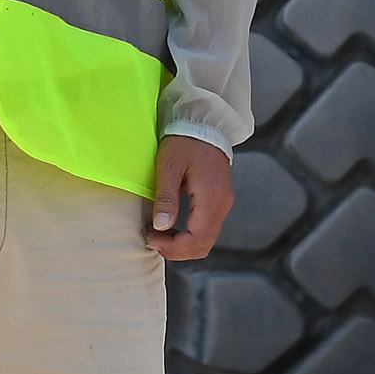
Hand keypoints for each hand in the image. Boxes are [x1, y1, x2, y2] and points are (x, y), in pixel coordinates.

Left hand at [146, 137, 232, 260]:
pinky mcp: (219, 201)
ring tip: (159, 234)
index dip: (172, 247)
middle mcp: (222, 205)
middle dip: (176, 250)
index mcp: (211, 198)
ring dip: (182, 244)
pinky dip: (190, 235)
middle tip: (152, 239)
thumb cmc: (185, 140)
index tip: (151, 237)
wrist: (203, 123)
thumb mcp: (169, 166)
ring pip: (206, 240)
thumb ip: (166, 198)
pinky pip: (207, 229)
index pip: (196, 239)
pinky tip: (172, 227)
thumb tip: (161, 227)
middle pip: (203, 245)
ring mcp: (223, 203)